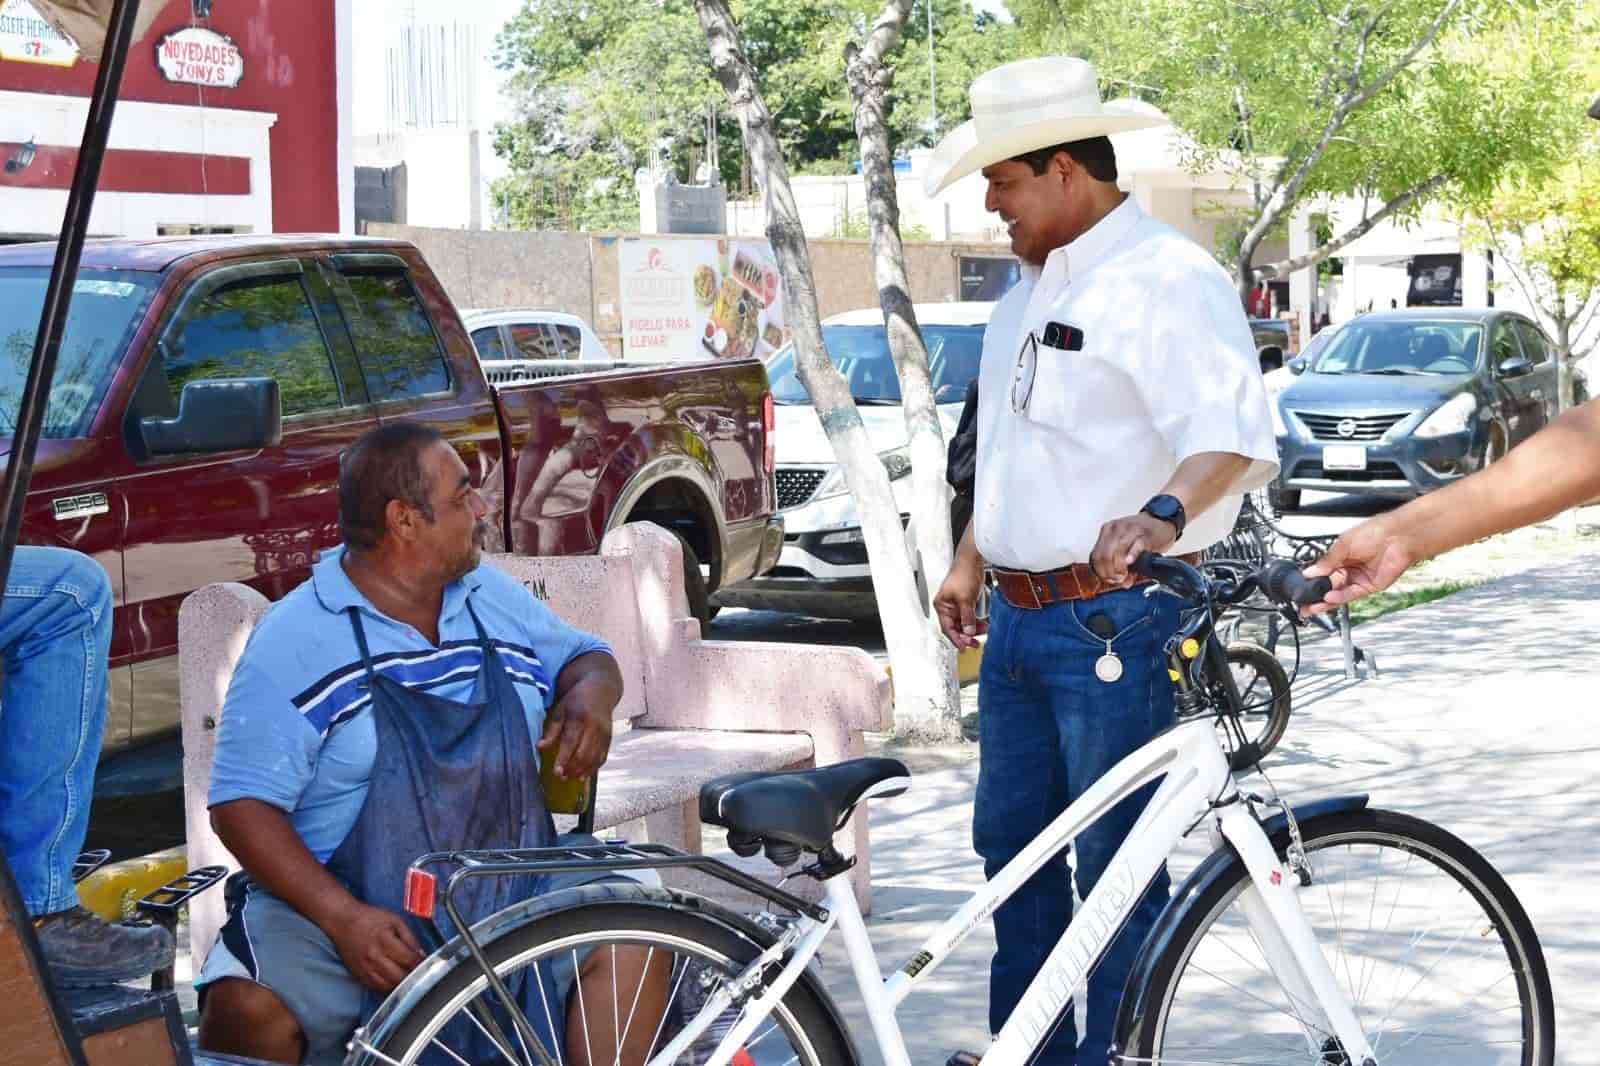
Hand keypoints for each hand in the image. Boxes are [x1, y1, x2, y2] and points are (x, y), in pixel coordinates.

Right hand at [326, 901, 423, 992]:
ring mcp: (365, 968)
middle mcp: (374, 957)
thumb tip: (421, 954)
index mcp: (385, 941)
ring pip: (389, 986)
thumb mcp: (395, 920)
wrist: (342, 921)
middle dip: (413, 976)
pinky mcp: (359, 975)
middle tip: (421, 973)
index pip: (409, 960)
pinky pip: (377, 987)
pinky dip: (388, 986)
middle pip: (400, 976)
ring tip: (408, 976)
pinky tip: (394, 979)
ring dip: (401, 983)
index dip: (421, 964)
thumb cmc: (369, 918)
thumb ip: (410, 938)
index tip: (429, 965)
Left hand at [538, 677, 614, 779]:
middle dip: (572, 768)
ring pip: (594, 758)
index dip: (563, 759)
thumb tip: (540, 747)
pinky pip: (602, 758)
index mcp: (579, 717)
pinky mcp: (609, 739)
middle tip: (561, 776)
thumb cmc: (576, 700)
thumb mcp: (560, 710)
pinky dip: (593, 768)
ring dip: (582, 771)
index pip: (570, 742)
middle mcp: (595, 726)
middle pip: (584, 753)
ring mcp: (604, 733)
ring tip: (569, 777)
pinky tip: (583, 775)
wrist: (601, 689)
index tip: (556, 772)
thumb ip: (551, 730)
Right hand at [934, 557, 987, 649]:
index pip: (947, 627)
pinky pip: (968, 616)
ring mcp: (956, 604)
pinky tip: (983, 625)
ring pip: (963, 623)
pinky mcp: (965, 601)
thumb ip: (967, 617)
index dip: (956, 639)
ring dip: (972, 629)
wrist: (972, 560)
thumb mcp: (966, 599)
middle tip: (975, 643)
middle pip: (955, 627)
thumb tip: (967, 633)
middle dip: (965, 636)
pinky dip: (975, 622)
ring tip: (983, 633)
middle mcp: (947, 606)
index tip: (964, 648)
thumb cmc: (964, 574)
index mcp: (942, 605)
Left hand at [1090, 513, 1176, 587]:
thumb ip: (1121, 564)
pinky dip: (1131, 556)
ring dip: (1119, 568)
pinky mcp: (1146, 534)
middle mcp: (1117, 528)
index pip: (1096, 555)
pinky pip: (1136, 546)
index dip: (1101, 571)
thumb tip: (1122, 583)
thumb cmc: (1143, 534)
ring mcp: (1131, 530)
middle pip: (1104, 555)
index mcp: (1108, 530)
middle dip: (1109, 572)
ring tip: (1124, 575)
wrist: (1161, 521)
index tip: (1109, 579)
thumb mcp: (1127, 546)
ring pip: (1117, 552)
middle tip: (1118, 579)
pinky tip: (1129, 562)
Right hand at [1301, 518, 1418, 613]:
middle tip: (1303, 602)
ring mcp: (1359, 578)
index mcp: (1341, 555)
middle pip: (1329, 585)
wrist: (1398, 537)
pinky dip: (1339, 598)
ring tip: (1311, 607)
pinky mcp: (1369, 586)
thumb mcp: (1343, 544)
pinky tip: (1329, 598)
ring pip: (1338, 593)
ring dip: (1324, 601)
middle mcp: (1349, 568)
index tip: (1302, 586)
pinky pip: (1351, 595)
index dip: (1312, 579)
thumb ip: (1327, 561)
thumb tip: (1311, 572)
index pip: (1322, 571)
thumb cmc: (1375, 532)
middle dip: (1315, 594)